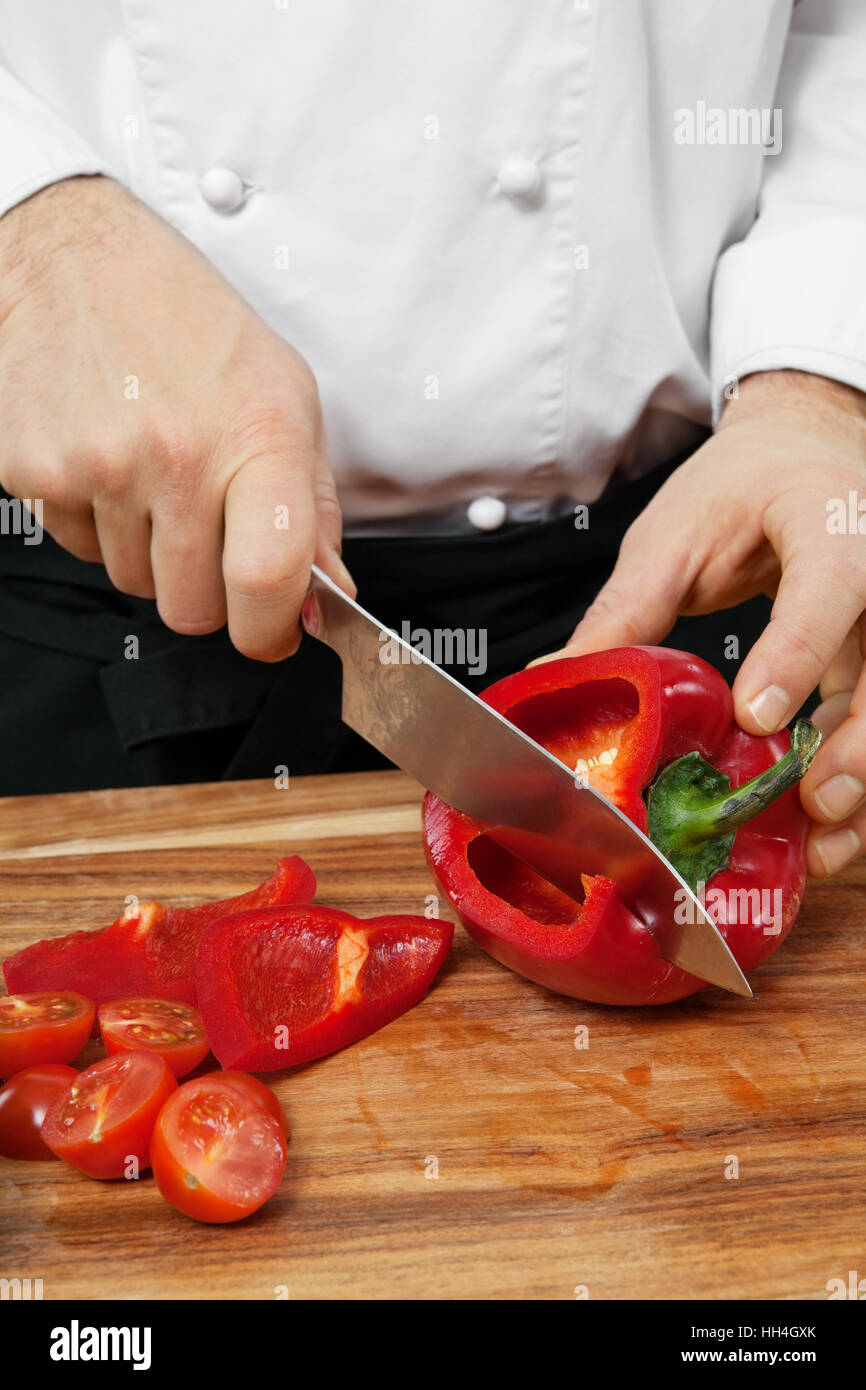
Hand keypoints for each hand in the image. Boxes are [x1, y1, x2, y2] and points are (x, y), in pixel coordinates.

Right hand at [0, 175, 352, 660]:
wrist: (76, 261)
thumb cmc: (191, 324)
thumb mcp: (287, 397)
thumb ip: (314, 507)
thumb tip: (325, 595)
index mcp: (256, 436)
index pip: (267, 580)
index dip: (273, 629)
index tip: (274, 631)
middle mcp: (176, 455)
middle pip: (194, 608)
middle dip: (209, 591)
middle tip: (209, 531)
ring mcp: (97, 466)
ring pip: (135, 584)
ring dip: (151, 553)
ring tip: (154, 476)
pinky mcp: (34, 471)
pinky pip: (79, 548)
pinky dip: (97, 523)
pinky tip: (109, 461)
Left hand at [533, 370, 865, 876]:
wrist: (803, 449)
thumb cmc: (742, 483)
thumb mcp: (674, 535)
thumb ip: (628, 610)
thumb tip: (554, 679)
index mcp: (828, 518)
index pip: (830, 586)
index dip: (799, 654)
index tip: (757, 716)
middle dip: (861, 744)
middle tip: (817, 804)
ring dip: (864, 775)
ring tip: (825, 841)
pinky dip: (853, 766)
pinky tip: (822, 819)